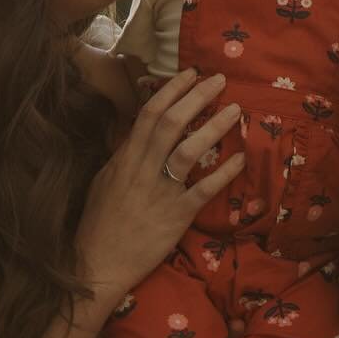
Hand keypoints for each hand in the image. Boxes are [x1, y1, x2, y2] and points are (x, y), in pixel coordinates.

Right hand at [73, 68, 245, 321]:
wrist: (98, 264)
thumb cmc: (98, 224)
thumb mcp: (104, 181)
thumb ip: (123, 156)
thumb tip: (138, 131)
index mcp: (124, 160)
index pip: (148, 115)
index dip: (171, 91)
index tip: (190, 73)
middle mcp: (142, 170)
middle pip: (171, 124)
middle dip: (196, 98)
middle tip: (219, 80)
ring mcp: (160, 193)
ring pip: (188, 151)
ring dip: (213, 127)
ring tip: (235, 109)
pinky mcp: (176, 216)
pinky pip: (203, 190)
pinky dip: (223, 173)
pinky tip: (241, 158)